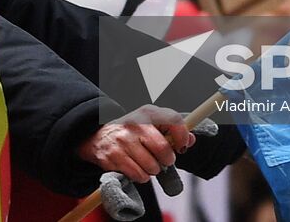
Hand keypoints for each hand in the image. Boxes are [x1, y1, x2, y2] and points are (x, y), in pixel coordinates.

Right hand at [75, 104, 193, 183]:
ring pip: (152, 167)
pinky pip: (139, 175)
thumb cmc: (131, 132)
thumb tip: (190, 139)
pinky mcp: (114, 156)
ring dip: (153, 170)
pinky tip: (135, 168)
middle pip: (163, 150)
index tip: (182, 147)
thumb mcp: (151, 124)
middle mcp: (135, 124)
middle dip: (167, 161)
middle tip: (162, 161)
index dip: (182, 136)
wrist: (98, 136)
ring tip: (145, 163)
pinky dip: (141, 176)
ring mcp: (123, 140)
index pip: (173, 120)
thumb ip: (171, 131)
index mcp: (148, 113)